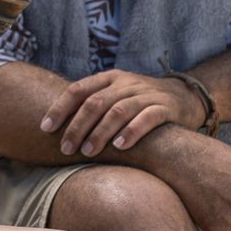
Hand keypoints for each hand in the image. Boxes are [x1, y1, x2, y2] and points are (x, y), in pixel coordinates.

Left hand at [40, 69, 204, 155]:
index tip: (45, 128)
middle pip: (95, 103)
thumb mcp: (115, 96)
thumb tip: (56, 128)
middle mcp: (126, 83)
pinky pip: (147, 118)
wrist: (186, 96)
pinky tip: (120, 146)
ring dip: (100, 132)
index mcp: (109, 79)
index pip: (78, 90)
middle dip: (77, 126)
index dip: (60, 108)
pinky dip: (132, 131)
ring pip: (118, 110)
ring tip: (88, 152)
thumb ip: (92, 106)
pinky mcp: (166, 108)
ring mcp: (146, 94)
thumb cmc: (140, 102)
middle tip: (65, 148)